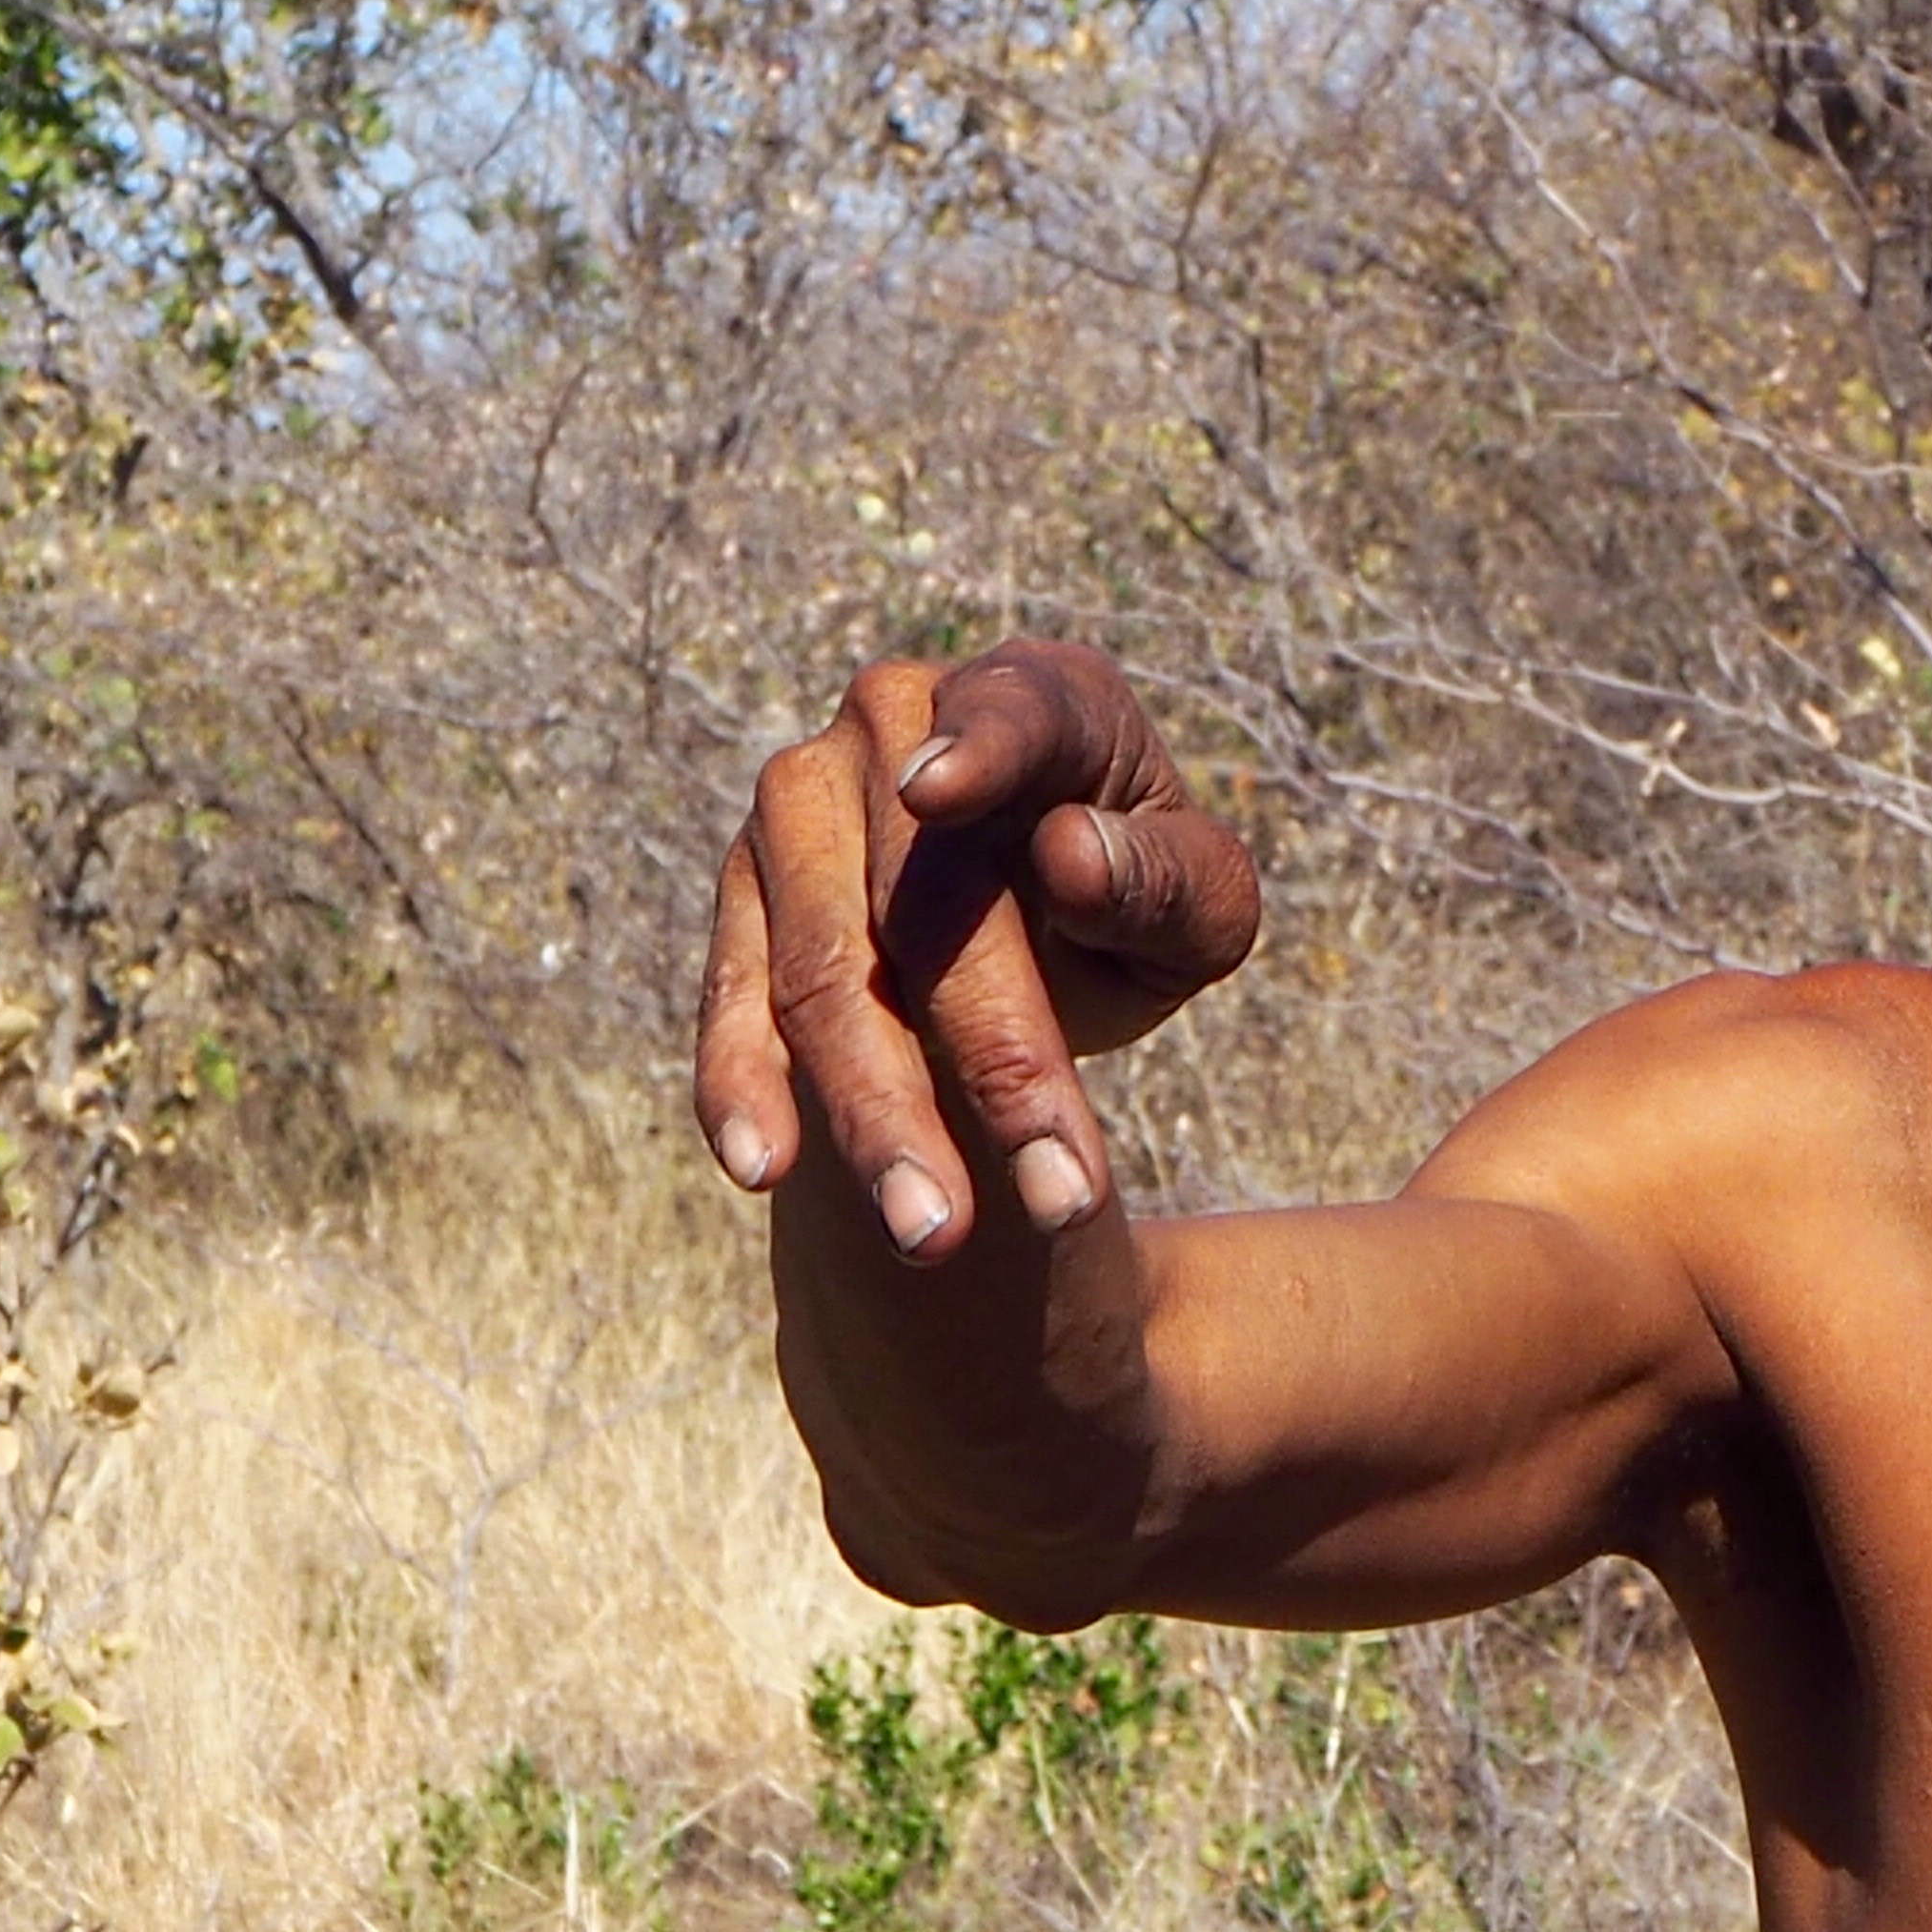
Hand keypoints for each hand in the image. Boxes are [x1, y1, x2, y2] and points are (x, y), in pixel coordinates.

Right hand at [695, 642, 1261, 1263]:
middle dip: (993, 1064)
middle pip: (926, 904)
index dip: (977, 750)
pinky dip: (743, 1084)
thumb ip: (1162, 875)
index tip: (935, 792)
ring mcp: (800, 804)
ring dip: (877, 1113)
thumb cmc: (1139, 897)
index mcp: (1039, 697)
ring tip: (935, 1234)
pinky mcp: (743, 896)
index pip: (1012, 713)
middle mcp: (897, 724)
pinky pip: (730, 998)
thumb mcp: (1201, 903)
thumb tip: (1065, 855)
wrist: (1037, 922)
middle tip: (1059, 1202)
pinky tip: (763, 1168)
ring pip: (823, 969)